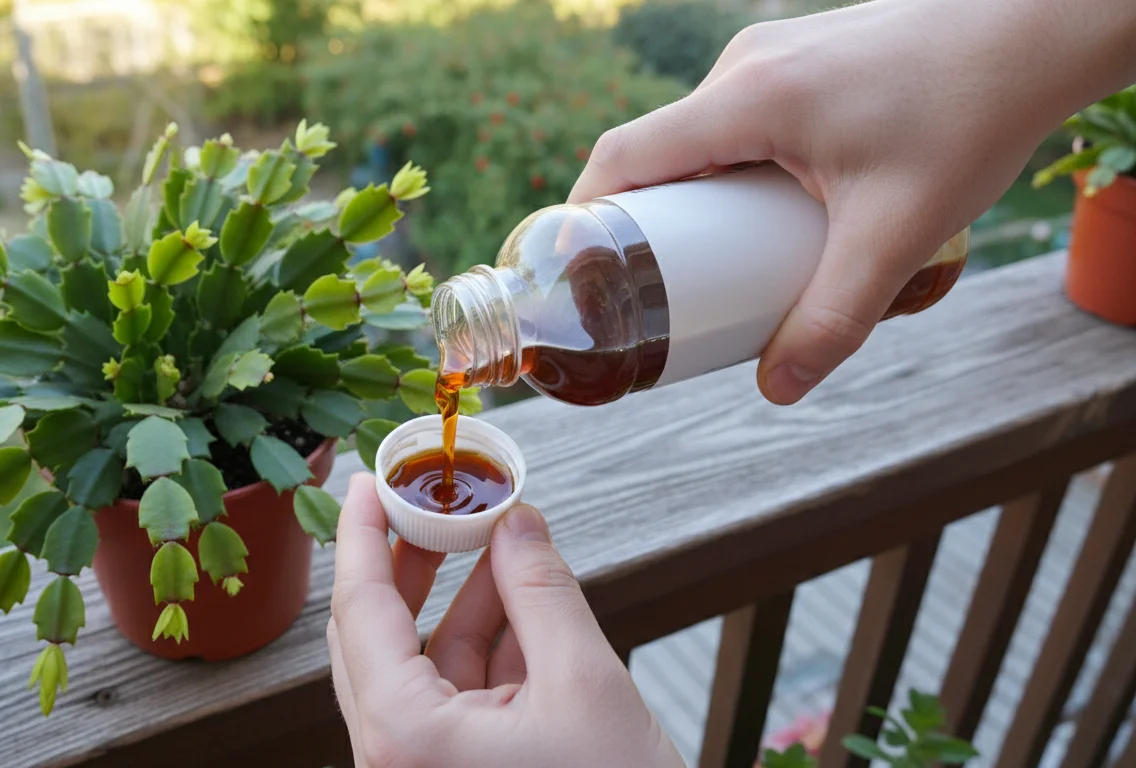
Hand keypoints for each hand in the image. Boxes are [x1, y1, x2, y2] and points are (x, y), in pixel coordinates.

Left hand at [328, 473, 682, 767]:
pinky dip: (485, 644)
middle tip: (426, 500)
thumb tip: (516, 520)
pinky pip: (455, 695)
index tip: (365, 481)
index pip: (360, 613)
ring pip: (420, 665)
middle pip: (377, 637)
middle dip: (408, 564)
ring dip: (458, 600)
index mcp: (405, 740)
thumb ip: (542, 590)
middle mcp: (396, 761)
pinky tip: (517, 595)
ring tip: (495, 539)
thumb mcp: (585, 683)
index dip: (363, 536)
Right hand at [569, 0, 1135, 404]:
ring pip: (698, 134)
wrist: (1035, 30)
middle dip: (643, 223)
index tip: (575, 271)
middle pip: (656, 150)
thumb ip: (835, 317)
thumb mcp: (895, 234)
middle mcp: (746, 67)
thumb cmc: (970, 113)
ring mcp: (773, 56)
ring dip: (692, 195)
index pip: (623, 156)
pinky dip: (728, 166)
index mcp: (747, 99)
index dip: (584, 216)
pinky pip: (736, 117)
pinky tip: (768, 208)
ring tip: (712, 258)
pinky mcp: (802, 60)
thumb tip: (779, 387)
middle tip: (652, 288)